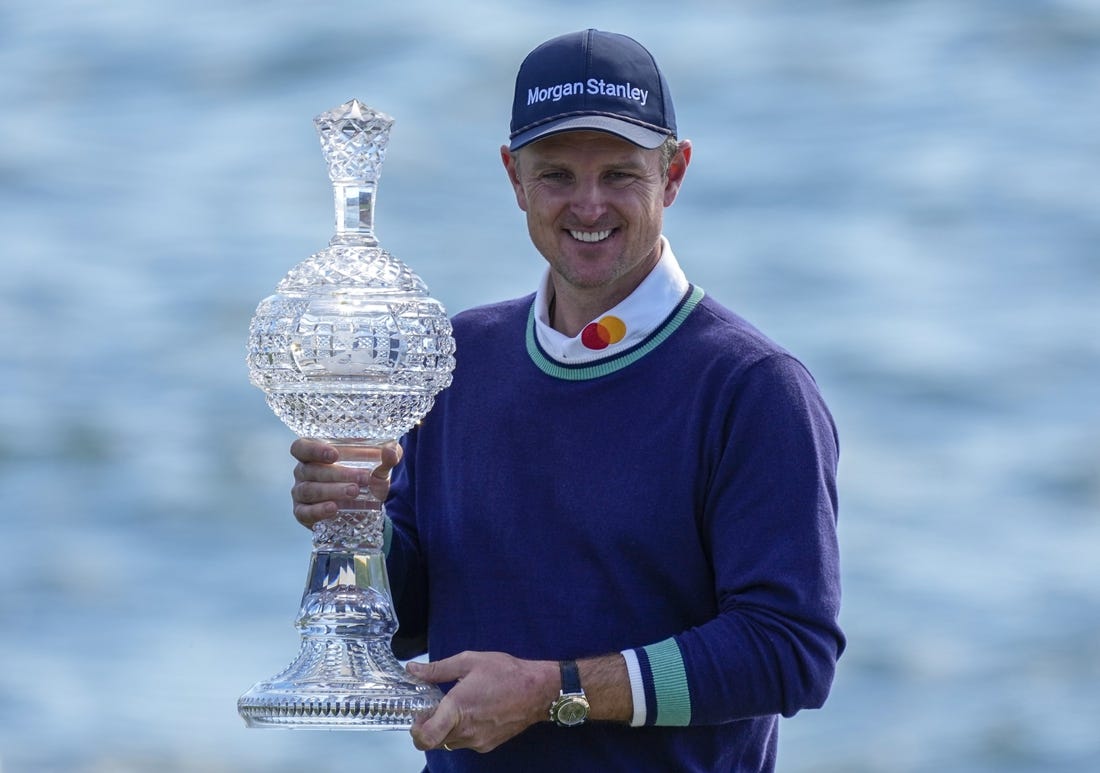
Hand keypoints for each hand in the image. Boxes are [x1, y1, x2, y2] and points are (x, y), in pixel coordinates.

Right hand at [289, 438, 402, 528]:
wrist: (367, 510)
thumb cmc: (365, 480)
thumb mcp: (379, 468)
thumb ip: (388, 457)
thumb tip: (391, 450)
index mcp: (315, 454)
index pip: (302, 447)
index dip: (314, 449)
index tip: (334, 455)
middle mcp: (303, 472)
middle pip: (310, 470)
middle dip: (337, 474)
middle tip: (362, 478)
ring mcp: (301, 493)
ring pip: (309, 490)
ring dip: (332, 490)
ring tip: (354, 492)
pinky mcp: (303, 513)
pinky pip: (305, 512)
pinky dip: (319, 510)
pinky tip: (334, 508)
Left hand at [407, 652, 557, 752]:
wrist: (538, 691)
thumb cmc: (505, 672)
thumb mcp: (469, 661)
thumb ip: (437, 669)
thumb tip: (412, 669)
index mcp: (457, 708)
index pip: (425, 737)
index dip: (415, 730)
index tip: (419, 715)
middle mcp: (466, 730)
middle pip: (433, 741)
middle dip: (429, 726)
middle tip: (436, 707)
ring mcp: (478, 741)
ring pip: (449, 742)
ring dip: (446, 729)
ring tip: (458, 707)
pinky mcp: (488, 745)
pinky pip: (465, 743)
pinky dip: (462, 732)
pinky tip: (474, 713)